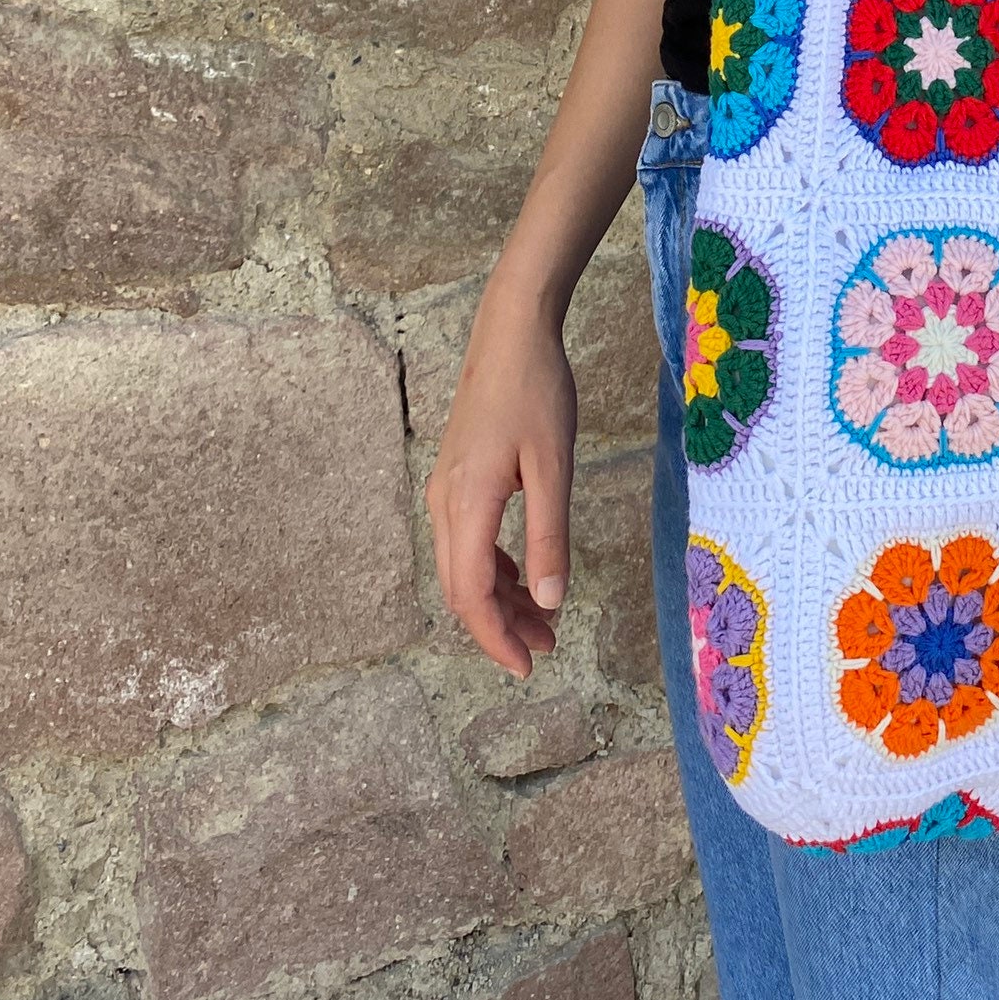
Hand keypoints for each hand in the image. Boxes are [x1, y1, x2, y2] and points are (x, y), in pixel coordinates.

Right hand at [426, 286, 578, 679]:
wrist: (510, 332)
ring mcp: (446, 489)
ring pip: (464, 566)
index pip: (470, 595)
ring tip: (544, 620)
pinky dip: (494, 568)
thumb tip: (551, 602)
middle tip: (547, 649)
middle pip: (461, 589)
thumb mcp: (554, 467)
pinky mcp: (457, 477)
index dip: (495, 639)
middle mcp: (445, 502)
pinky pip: (467, 540)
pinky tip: (525, 575)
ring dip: (500, 599)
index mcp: (465, 503)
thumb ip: (550, 536)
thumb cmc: (537, 391)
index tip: (528, 667)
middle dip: (501, 626)